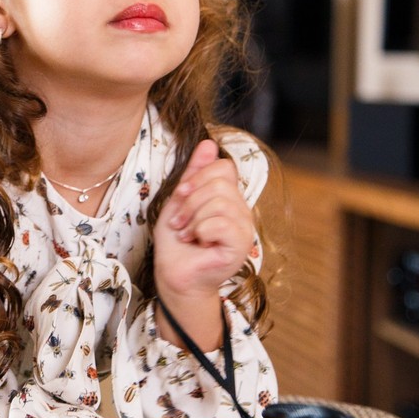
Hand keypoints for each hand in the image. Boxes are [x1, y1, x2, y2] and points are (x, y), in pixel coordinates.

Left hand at [153, 140, 255, 305]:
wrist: (174, 274)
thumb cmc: (176, 241)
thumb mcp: (179, 200)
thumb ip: (193, 172)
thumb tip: (208, 143)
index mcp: (228, 197)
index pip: (223, 167)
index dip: (196, 178)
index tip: (181, 197)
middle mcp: (241, 210)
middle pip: (219, 183)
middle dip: (190, 201)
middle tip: (180, 222)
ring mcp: (244, 228)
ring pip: (219, 202)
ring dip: (193, 219)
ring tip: (187, 234)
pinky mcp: (241, 245)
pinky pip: (221, 223)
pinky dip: (201, 231)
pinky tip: (198, 243)